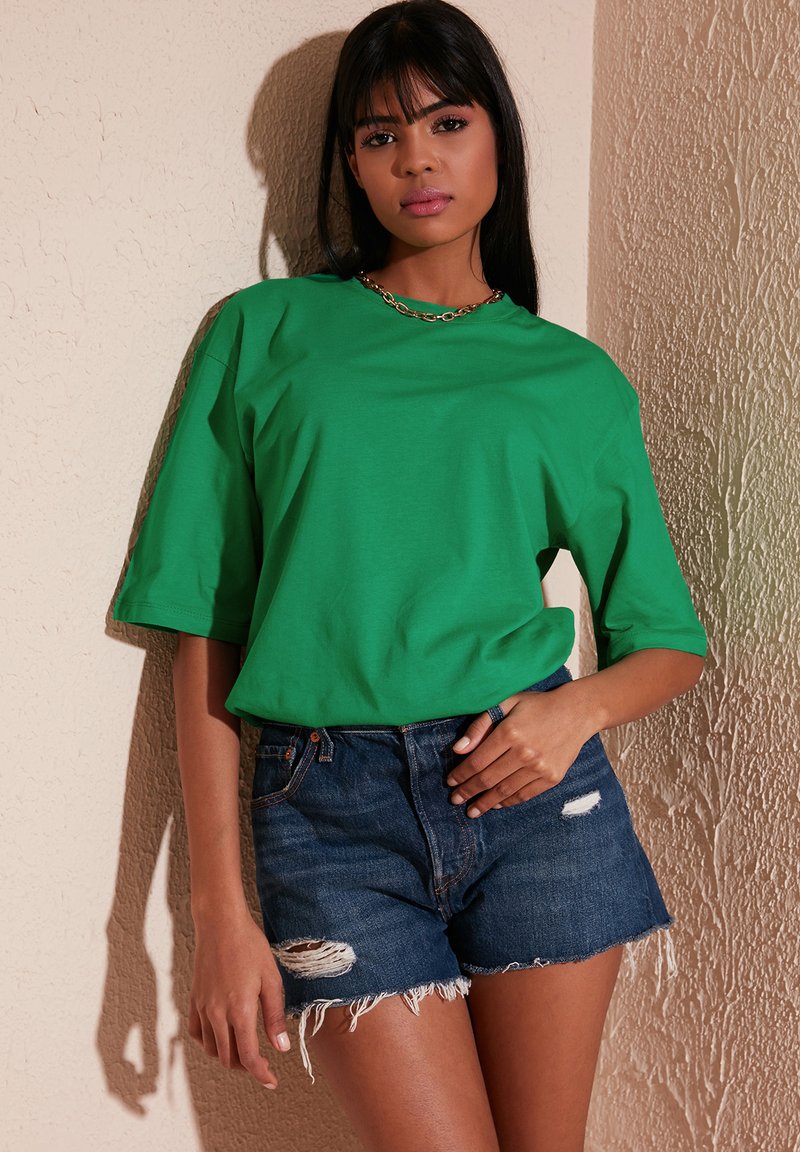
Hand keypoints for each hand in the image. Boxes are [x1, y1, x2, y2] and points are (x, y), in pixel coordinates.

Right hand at [188, 907, 291, 1088]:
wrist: (220, 923)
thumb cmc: (249, 946)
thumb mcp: (271, 979)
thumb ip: (274, 1016)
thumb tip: (281, 1047)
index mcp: (239, 1011)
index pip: (248, 1057)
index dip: (260, 1074)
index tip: (271, 1081)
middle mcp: (217, 1014)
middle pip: (228, 1058)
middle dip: (246, 1067)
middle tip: (262, 1063)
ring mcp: (202, 1008)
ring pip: (211, 1049)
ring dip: (228, 1056)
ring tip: (244, 1050)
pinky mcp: (194, 999)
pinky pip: (196, 1032)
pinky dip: (208, 1042)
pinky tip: (221, 1036)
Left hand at [446, 682, 594, 817]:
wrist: (577, 712)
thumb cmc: (537, 705)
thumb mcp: (506, 703)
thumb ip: (480, 725)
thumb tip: (458, 749)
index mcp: (509, 732)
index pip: (477, 761)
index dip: (461, 774)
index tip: (450, 782)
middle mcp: (524, 752)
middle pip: (488, 779)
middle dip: (468, 792)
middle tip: (455, 800)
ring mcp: (540, 767)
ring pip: (504, 791)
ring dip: (485, 803)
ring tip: (472, 811)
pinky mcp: (552, 777)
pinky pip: (525, 795)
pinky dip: (508, 802)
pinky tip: (497, 805)